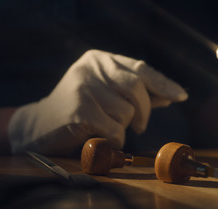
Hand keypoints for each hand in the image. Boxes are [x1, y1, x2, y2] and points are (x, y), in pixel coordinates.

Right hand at [8, 49, 187, 154]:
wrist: (37, 128)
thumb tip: (170, 95)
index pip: (139, 68)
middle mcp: (90, 68)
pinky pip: (115, 130)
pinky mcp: (80, 111)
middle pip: (136, 88)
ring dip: (122, 128)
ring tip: (102, 129)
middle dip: (143, 112)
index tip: (180, 96)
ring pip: (127, 112)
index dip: (162, 83)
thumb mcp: (103, 94)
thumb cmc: (75, 112)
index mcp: (97, 59)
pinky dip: (113, 141)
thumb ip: (133, 93)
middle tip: (139, 126)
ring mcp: (84, 88)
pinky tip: (98, 139)